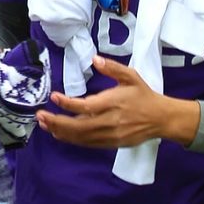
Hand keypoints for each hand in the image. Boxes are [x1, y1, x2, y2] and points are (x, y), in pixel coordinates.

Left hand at [37, 55, 200, 147]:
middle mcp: (111, 121)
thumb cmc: (144, 96)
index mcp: (114, 103)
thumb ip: (113, 68)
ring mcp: (111, 135)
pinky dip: (72, 139)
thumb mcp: (131, 77)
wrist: (163, 119)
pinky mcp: (112, 144)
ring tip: (44, 124)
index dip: (68, 103)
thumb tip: (95, 59)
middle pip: (79, 126)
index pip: (86, 106)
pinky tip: (59, 133)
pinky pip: (88, 143)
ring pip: (82, 137)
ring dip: (61, 131)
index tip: (54, 97)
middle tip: (40, 116)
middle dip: (57, 122)